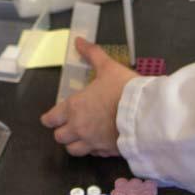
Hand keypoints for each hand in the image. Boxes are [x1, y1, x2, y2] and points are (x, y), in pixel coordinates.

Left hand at [40, 38, 135, 156]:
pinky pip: (93, 154)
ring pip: (73, 150)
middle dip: (62, 131)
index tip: (51, 117)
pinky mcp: (106, 152)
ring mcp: (92, 142)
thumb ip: (92, 54)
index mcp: (74, 108)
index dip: (49, 118)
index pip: (51, 119)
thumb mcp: (108, 67)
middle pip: (59, 137)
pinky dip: (93, 149)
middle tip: (69, 124)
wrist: (145, 113)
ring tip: (81, 136)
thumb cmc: (123, 89)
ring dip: (74, 144)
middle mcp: (79, 128)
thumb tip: (78, 40)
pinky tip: (99, 141)